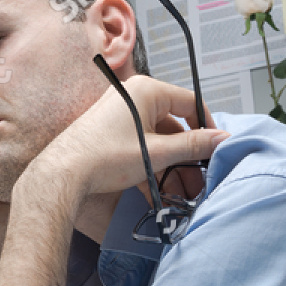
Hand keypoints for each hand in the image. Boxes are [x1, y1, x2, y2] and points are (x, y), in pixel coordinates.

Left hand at [19, 76, 227, 209]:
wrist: (62, 173)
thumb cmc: (105, 156)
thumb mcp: (156, 153)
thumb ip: (193, 145)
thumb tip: (224, 139)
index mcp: (147, 91)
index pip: (191, 103)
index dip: (208, 127)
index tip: (217, 149)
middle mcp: (134, 98)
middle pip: (174, 125)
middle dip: (188, 156)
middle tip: (201, 179)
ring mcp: (121, 116)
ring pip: (158, 140)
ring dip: (171, 167)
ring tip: (184, 193)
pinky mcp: (111, 134)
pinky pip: (141, 147)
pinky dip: (151, 167)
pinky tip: (159, 194)